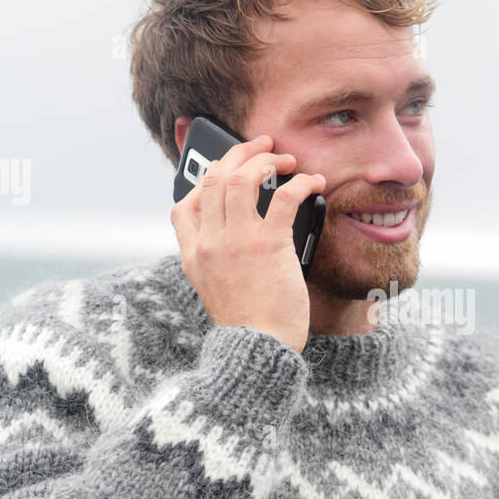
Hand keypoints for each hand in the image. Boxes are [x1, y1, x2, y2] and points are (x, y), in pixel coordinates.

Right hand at [171, 133, 324, 354]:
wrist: (258, 352)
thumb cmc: (248, 326)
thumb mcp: (215, 291)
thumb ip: (217, 260)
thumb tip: (237, 236)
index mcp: (192, 255)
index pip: (185, 204)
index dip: (206, 178)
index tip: (227, 169)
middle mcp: (209, 242)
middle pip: (215, 178)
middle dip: (240, 153)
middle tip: (263, 146)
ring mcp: (235, 242)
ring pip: (242, 177)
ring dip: (267, 160)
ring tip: (288, 159)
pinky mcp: (267, 245)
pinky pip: (281, 197)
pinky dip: (300, 183)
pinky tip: (312, 182)